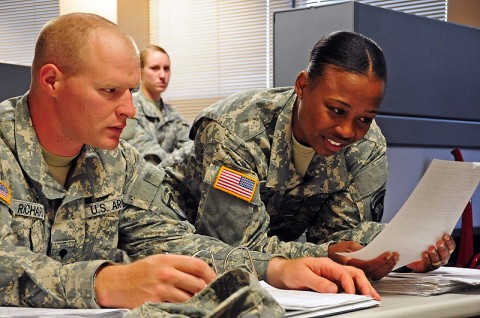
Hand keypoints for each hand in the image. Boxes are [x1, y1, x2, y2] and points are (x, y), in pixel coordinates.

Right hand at [95, 254, 216, 308]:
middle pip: (197, 283)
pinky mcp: (155, 302)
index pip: (198, 265)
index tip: (216, 280)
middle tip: (209, 293)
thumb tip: (202, 274)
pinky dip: (183, 307)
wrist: (117, 283)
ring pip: (189, 297)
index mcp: (168, 260)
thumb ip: (179, 265)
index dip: (211, 274)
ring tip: (197, 300)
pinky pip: (176, 306)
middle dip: (206, 289)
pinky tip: (185, 306)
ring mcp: (161, 289)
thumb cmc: (141, 272)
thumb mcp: (159, 261)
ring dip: (196, 300)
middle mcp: (166, 273)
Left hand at [266, 257, 380, 300]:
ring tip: (373, 297)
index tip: (351, 294)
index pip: (343, 272)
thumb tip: (333, 289)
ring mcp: (332, 276)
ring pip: (353, 279)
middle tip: (370, 296)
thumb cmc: (291, 271)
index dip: (349, 283)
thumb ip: (317, 281)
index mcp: (325, 264)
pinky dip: (357, 291)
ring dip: (364, 287)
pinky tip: (362, 297)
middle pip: (353, 273)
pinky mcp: (331, 284)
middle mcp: (331, 269)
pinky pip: (347, 286)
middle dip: (364, 284)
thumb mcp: (302, 275)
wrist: (282, 274)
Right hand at [328, 241, 397, 280]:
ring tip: (395, 258)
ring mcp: (362, 276)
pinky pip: (378, 275)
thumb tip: (371, 252)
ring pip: (379, 275)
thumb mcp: (348, 245)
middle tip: (395, 255)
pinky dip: (386, 269)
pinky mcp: (366, 275)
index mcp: (353, 265)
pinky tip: (391, 263)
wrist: (334, 256)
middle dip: (387, 263)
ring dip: (389, 267)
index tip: (387, 253)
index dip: (380, 260)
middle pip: (376, 271)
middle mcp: (357, 273)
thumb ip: (359, 249)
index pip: (370, 265)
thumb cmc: (341, 249)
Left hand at [406, 234, 455, 271]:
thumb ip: (429, 232)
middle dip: (443, 248)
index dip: (449, 241)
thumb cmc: (420, 245)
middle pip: (446, 254)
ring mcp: (434, 263)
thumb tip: (427, 221)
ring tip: (431, 248)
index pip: (451, 246)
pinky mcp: (426, 267)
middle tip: (439, 242)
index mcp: (444, 249)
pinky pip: (428, 264)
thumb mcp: (425, 237)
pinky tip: (424, 254)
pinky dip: (427, 259)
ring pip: (438, 260)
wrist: (409, 255)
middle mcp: (441, 257)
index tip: (445, 235)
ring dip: (435, 254)